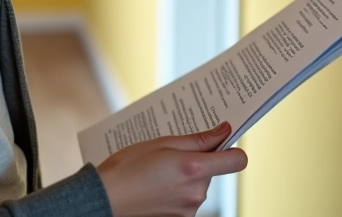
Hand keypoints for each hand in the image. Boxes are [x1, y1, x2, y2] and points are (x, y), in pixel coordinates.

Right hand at [96, 122, 247, 216]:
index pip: (237, 161)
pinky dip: (178, 191)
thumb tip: (223, 131)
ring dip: (186, 176)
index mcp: (194, 169)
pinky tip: (157, 187)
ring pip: (199, 185)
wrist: (104, 198)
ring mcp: (189, 210)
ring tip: (158, 172)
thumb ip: (198, 139)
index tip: (221, 141)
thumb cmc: (127, 167)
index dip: (232, 149)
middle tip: (170, 155)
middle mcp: (197, 193)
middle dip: (198, 160)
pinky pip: (188, 199)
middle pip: (213, 171)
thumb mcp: (162, 143)